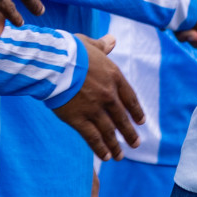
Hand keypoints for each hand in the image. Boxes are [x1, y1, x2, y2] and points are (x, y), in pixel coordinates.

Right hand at [53, 35, 144, 161]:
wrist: (55, 63)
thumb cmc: (71, 50)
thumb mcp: (90, 44)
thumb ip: (103, 46)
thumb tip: (112, 39)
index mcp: (113, 76)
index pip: (130, 98)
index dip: (136, 111)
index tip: (141, 121)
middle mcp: (108, 95)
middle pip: (122, 118)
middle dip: (129, 133)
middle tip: (136, 143)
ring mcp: (94, 109)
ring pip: (109, 131)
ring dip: (116, 145)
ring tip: (121, 156)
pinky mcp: (78, 119)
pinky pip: (93, 137)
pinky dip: (100, 148)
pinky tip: (106, 156)